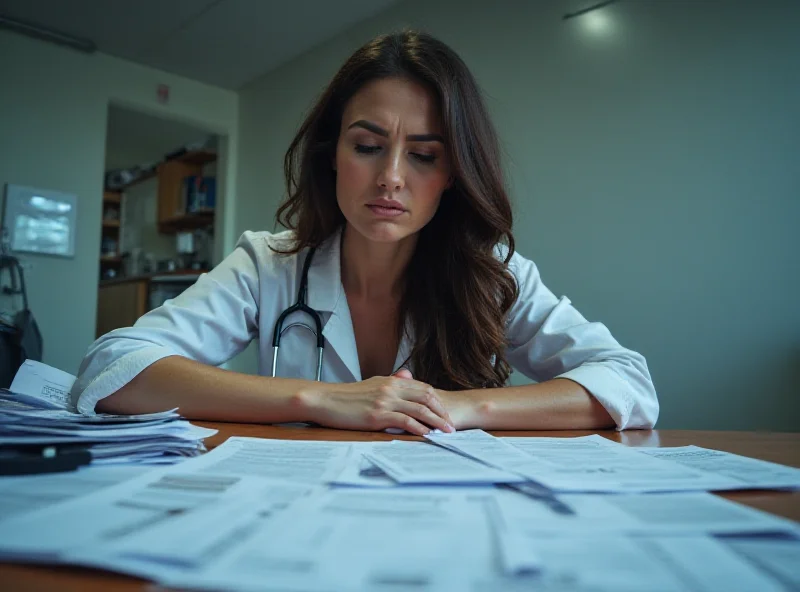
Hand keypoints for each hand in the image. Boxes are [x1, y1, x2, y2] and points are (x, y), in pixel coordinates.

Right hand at [299, 369, 454, 435]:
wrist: (325, 400)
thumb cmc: (347, 396)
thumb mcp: (372, 384)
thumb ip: (391, 381)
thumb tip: (407, 376)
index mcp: (391, 381)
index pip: (423, 388)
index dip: (437, 401)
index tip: (445, 413)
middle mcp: (391, 388)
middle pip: (426, 398)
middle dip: (441, 412)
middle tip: (451, 425)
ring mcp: (385, 401)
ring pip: (419, 409)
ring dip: (435, 422)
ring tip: (446, 432)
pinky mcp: (377, 414)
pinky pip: (404, 420)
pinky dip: (418, 428)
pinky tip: (426, 435)